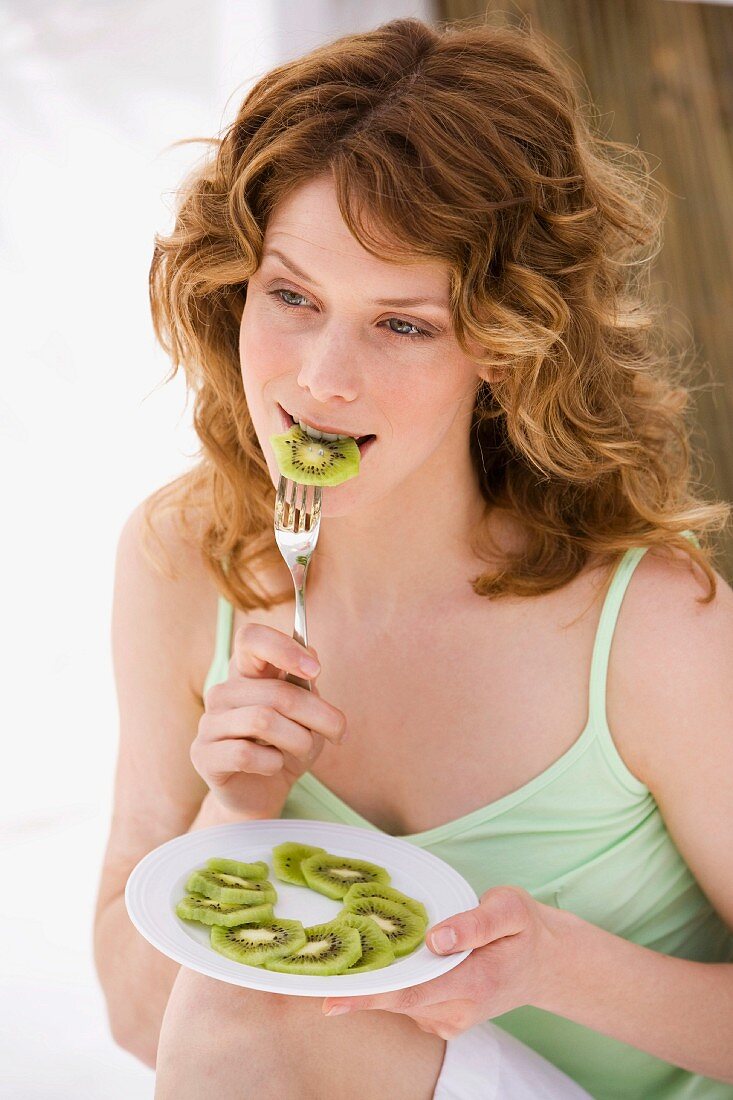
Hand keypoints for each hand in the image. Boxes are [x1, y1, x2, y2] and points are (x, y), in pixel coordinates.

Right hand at [191, 622, 346, 818]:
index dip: (283, 648)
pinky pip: (245, 754)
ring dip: (298, 740)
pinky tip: (273, 766)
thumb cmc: (286, 746)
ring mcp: (208, 722)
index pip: (251, 638)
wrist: (263, 793)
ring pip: (263, 721)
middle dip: (319, 715)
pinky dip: (272, 763)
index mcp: (246, 673)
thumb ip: (306, 685)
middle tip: (338, 732)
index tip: (315, 671)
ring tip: (303, 750)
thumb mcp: (307, 715)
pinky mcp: (202, 754)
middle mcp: (222, 692)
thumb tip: (311, 654)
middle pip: (276, 692)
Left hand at [321, 886, 567, 1039]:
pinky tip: (384, 962)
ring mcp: (451, 1019)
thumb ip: (475, 924)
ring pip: (400, 1003)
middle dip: (358, 988)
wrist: (545, 963)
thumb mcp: (510, 910)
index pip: (413, 991)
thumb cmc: (524, 928)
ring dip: (375, 983)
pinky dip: (391, 985)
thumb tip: (436, 939)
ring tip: (352, 952)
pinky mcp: (443, 1018)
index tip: (331, 999)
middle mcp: (460, 1009)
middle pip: (398, 1000)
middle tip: (320, 972)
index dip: (370, 996)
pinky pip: (407, 1003)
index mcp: (476, 981)